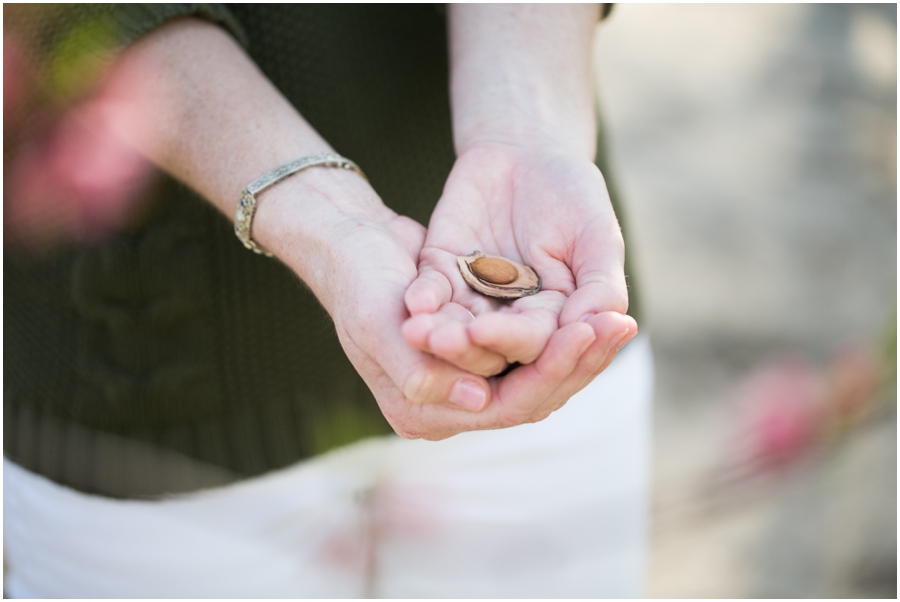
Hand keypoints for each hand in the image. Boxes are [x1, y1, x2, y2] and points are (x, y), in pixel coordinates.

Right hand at [261, 169, 586, 439]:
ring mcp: (469, 377)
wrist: (349, 245)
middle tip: (618, 324)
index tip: (585, 333)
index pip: (505, 408)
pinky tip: (599, 308)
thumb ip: (419, 372)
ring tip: (620, 319)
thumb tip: (482, 402)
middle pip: (534, 394)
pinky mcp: (482, 347)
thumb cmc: (356, 284)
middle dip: (577, 361)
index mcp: (424, 412)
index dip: (550, 373)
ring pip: (540, 372)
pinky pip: (533, 346)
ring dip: (580, 347)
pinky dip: (564, 329)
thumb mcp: (376, 325)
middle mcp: (452, 404)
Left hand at [402, 142, 637, 423]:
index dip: (541, 349)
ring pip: (455, 326)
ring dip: (440, 333)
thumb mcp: (598, 236)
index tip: (542, 340)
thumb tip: (599, 330)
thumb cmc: (573, 195)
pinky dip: (423, 297)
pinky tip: (416, 304)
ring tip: (423, 335)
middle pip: (494, 347)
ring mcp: (473, 297)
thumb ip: (601, 286)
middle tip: (461, 341)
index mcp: (554, 321)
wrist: (527, 150)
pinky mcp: (441, 270)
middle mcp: (510, 318)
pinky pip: (429, 290)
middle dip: (477, 346)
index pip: (547, 347)